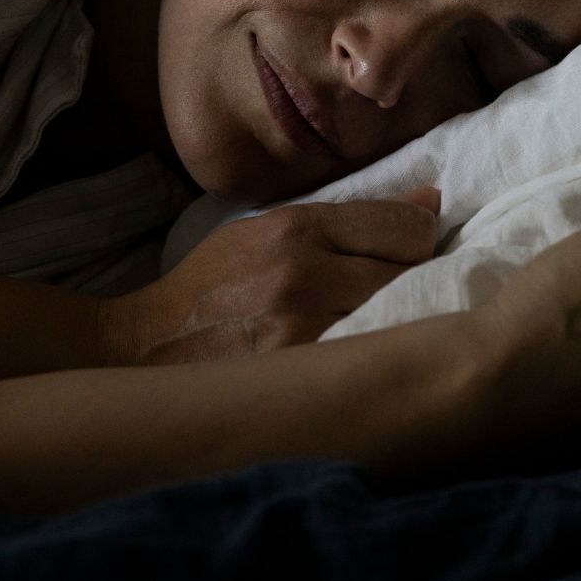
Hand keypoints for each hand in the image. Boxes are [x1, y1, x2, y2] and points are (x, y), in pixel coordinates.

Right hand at [102, 187, 442, 363]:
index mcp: (295, 228)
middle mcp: (303, 274)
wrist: (150, 344)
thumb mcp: (269, 230)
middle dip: (416, 278)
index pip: (403, 226)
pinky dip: (377, 358)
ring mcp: (303, 330)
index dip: (420, 237)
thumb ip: (349, 218)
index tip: (415, 248)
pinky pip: (369, 361)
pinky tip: (367, 360)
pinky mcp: (299, 377)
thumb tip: (430, 203)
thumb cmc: (214, 284)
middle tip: (403, 290)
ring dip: (402, 321)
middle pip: (409, 273)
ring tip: (387, 325)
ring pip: (396, 320)